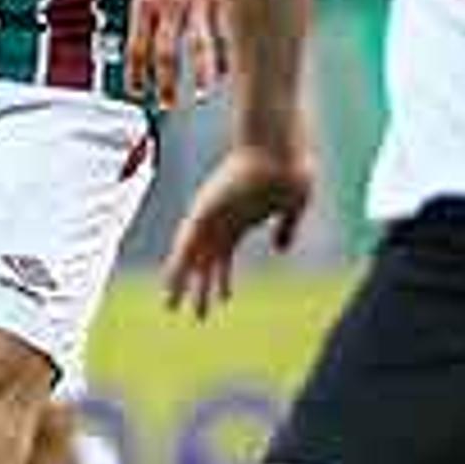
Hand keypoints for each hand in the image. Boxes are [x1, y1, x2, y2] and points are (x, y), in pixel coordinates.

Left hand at [122, 0, 231, 107]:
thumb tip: (147, 24)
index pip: (135, 45)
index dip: (136, 72)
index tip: (138, 91)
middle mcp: (167, 1)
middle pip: (163, 54)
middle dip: (165, 84)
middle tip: (167, 104)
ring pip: (196, 50)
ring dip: (200, 77)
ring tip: (203, 95)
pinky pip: (222, 32)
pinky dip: (224, 52)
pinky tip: (228, 66)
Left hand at [163, 143, 316, 314]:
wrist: (280, 148)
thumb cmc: (291, 168)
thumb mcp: (294, 205)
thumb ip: (287, 227)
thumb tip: (280, 250)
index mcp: (242, 218)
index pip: (226, 255)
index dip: (223, 279)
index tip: (223, 301)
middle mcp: (223, 218)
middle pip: (207, 261)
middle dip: (202, 288)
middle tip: (195, 315)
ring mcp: (212, 215)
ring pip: (192, 257)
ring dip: (183, 284)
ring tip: (172, 308)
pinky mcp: (203, 211)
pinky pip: (185, 245)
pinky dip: (177, 267)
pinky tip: (170, 287)